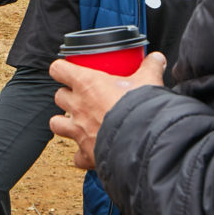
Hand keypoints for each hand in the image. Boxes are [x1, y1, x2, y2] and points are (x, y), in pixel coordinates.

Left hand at [49, 53, 166, 170]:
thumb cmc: (140, 108)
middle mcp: (77, 106)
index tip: (69, 70)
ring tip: (78, 123)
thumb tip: (157, 58)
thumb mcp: (148, 80)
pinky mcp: (86, 154)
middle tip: (83, 98)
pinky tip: (91, 151)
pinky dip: (82, 155)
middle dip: (68, 97)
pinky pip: (76, 156)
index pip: (59, 69)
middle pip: (59, 96)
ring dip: (64, 123)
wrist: (143, 142)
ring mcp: (78, 131)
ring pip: (56, 124)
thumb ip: (150, 67)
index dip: (62, 69)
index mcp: (87, 84)